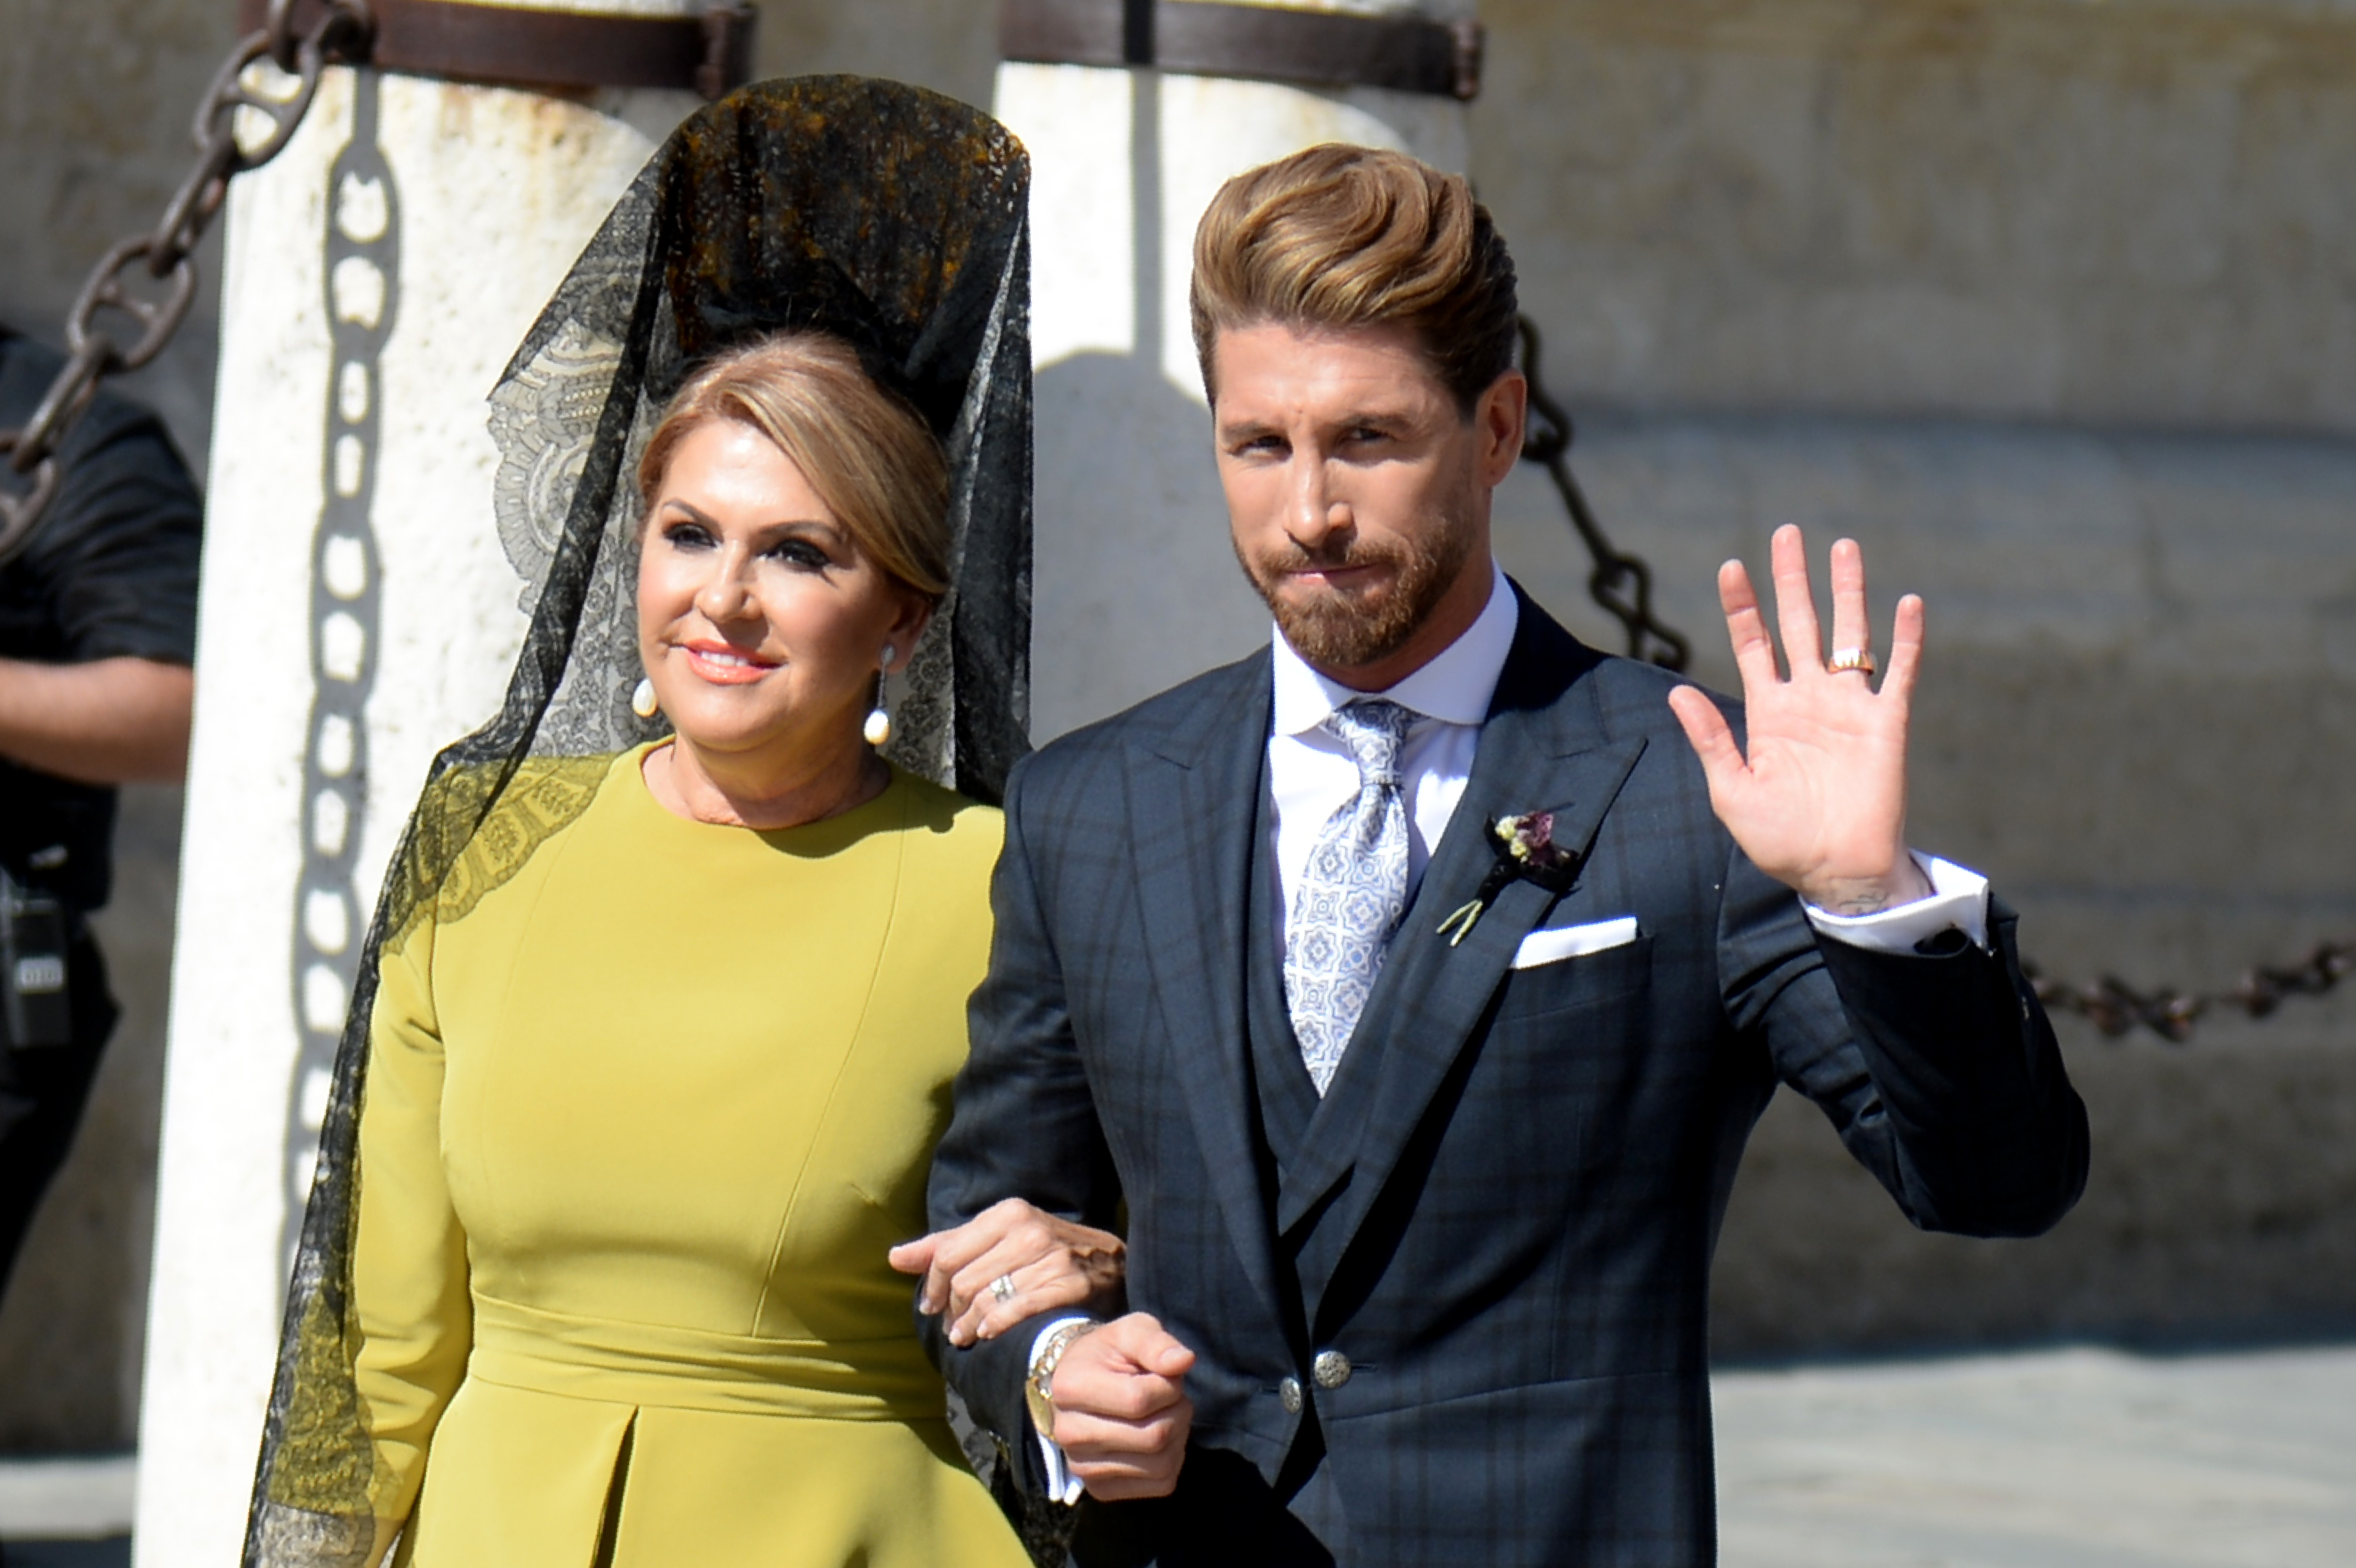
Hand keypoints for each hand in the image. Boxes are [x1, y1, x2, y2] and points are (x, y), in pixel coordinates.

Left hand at [889, 1198, 1125, 1346]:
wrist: (1112, 1263)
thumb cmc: (1046, 1251)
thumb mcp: (1000, 1237)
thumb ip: (948, 1246)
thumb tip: (895, 1258)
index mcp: (1008, 1213)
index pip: (948, 1254)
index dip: (931, 1285)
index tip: (931, 1306)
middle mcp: (1028, 1230)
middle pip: (964, 1280)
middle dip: (951, 1310)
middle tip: (952, 1329)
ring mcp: (1052, 1257)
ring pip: (987, 1299)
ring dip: (969, 1325)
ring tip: (966, 1336)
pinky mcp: (1071, 1284)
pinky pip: (1018, 1310)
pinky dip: (996, 1325)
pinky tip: (988, 1334)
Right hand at [1047, 1312, 1195, 1500]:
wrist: (1080, 1384)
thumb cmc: (1110, 1354)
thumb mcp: (1131, 1331)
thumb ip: (1156, 1343)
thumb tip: (1185, 1361)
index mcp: (1070, 1388)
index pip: (1140, 1400)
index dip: (1168, 1386)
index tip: (1165, 1375)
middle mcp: (1067, 1434)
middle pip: (1153, 1437)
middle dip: (1177, 1411)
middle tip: (1172, 1396)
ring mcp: (1082, 1467)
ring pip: (1160, 1465)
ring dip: (1178, 1437)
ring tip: (1165, 1414)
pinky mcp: (1100, 1489)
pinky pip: (1160, 1484)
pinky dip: (1173, 1461)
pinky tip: (1159, 1440)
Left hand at [1666, 525, 1932, 914]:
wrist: (1833, 870)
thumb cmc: (1779, 838)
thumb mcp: (1731, 789)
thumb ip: (1711, 738)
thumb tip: (1678, 692)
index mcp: (1769, 711)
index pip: (1753, 644)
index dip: (1742, 606)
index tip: (1731, 566)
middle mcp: (1808, 698)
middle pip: (1799, 624)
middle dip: (1792, 580)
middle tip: (1787, 532)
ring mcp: (1849, 707)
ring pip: (1849, 635)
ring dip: (1847, 592)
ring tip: (1843, 546)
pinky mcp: (1886, 724)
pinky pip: (1899, 673)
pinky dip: (1906, 639)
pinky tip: (1907, 603)